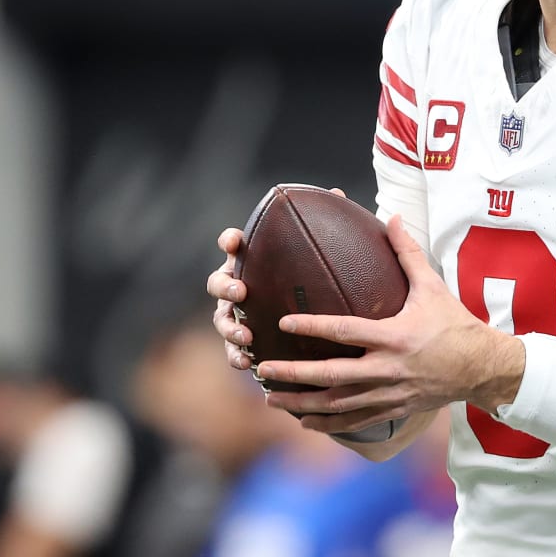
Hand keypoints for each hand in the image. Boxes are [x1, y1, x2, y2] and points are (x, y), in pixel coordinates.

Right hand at [206, 187, 350, 370]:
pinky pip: (233, 350)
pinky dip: (236, 355)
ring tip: (245, 335)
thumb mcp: (325, 254)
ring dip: (228, 326)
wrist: (318, 320)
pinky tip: (248, 363)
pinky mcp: (244, 342)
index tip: (235, 241)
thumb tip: (336, 193)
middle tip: (242, 291)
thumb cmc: (317, 279)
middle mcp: (239, 285)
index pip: (234, 244)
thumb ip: (327, 227)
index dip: (229, 241)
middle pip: (219, 281)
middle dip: (224, 285)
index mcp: (253, 261)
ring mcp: (238, 315)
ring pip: (221, 318)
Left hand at [253, 216, 523, 435]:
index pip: (345, 331)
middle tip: (262, 368)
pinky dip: (328, 424)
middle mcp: (388, 369)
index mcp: (395, 337)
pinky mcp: (394, 409)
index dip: (312, 327)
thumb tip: (393, 218)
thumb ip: (408, 254)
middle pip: (332, 375)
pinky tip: (304, 421)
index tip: (282, 323)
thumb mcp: (433, 287)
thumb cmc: (456, 324)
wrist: (482, 368)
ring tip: (271, 398)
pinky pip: (355, 421)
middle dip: (293, 374)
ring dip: (302, 403)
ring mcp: (390, 393)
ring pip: (338, 404)